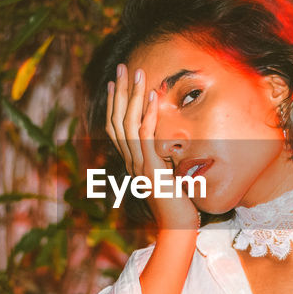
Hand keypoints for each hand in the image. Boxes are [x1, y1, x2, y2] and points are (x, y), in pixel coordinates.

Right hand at [105, 63, 199, 230]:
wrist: (177, 226)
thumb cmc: (177, 202)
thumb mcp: (167, 174)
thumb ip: (163, 158)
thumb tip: (168, 143)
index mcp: (132, 162)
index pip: (116, 127)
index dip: (115, 103)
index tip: (117, 82)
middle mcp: (131, 161)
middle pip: (117, 120)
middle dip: (120, 91)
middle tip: (121, 67)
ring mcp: (139, 164)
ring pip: (128, 123)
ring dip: (133, 96)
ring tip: (137, 73)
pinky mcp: (152, 168)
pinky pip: (146, 136)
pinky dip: (148, 114)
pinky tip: (153, 96)